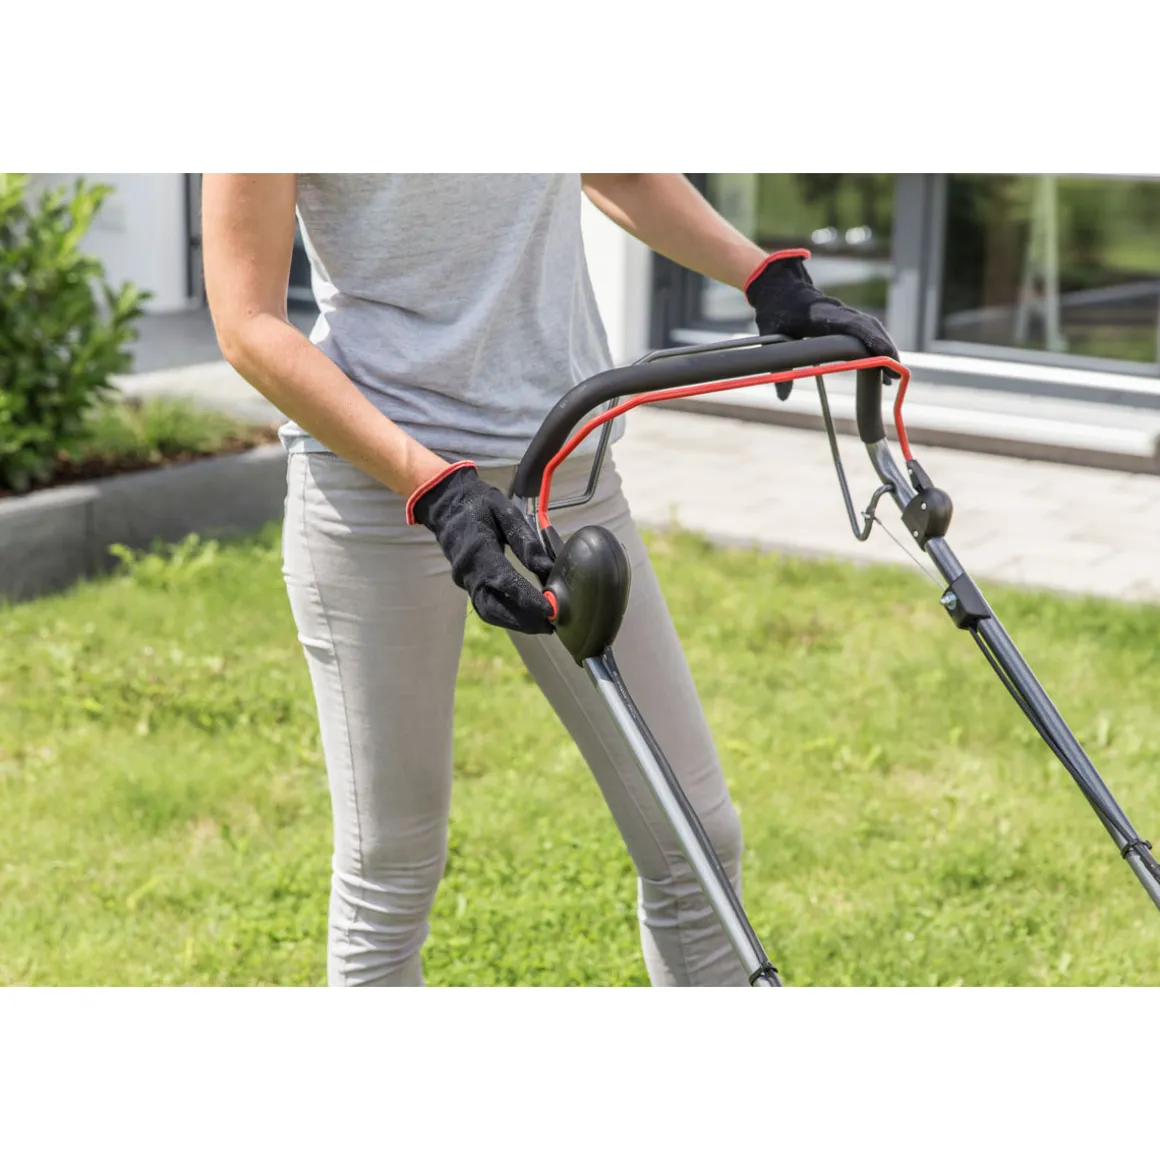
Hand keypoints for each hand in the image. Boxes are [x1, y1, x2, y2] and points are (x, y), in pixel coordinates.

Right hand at [407, 462, 555, 633]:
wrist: (445, 503)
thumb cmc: (479, 504)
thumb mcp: (505, 511)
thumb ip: (525, 539)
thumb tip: (547, 567)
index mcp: (479, 550)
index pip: (505, 582)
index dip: (528, 600)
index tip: (550, 610)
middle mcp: (468, 571)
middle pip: (494, 607)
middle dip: (523, 620)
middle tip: (550, 626)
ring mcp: (464, 580)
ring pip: (488, 612)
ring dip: (515, 623)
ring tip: (542, 625)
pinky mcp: (466, 584)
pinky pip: (485, 606)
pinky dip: (505, 616)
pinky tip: (525, 617)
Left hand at [745, 248, 898, 398]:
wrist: (778, 284)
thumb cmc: (774, 309)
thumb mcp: (771, 336)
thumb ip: (779, 366)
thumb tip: (783, 398)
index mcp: (822, 314)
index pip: (853, 326)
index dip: (870, 340)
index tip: (885, 356)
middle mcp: (838, 312)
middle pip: (870, 327)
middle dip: (886, 349)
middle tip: (896, 375)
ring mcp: (843, 313)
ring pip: (872, 327)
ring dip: (885, 347)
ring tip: (894, 374)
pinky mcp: (844, 317)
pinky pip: (866, 328)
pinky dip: (878, 343)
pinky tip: (883, 361)